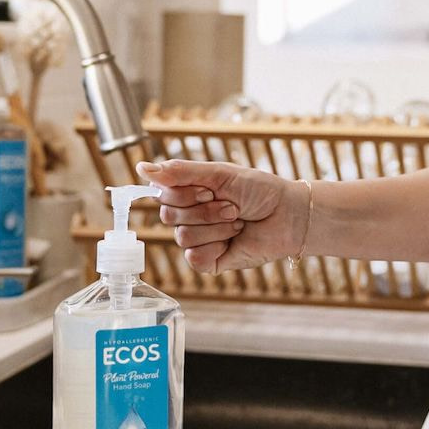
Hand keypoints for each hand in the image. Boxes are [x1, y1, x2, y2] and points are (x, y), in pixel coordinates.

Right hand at [136, 159, 308, 273]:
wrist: (288, 215)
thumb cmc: (259, 190)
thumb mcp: (219, 174)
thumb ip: (180, 172)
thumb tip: (141, 168)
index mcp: (188, 193)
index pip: (163, 194)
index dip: (186, 194)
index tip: (212, 189)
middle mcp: (189, 216)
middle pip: (169, 216)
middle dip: (204, 210)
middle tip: (231, 206)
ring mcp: (198, 240)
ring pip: (183, 237)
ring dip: (216, 226)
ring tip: (237, 221)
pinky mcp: (208, 261)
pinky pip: (194, 257)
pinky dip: (216, 246)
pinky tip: (234, 240)